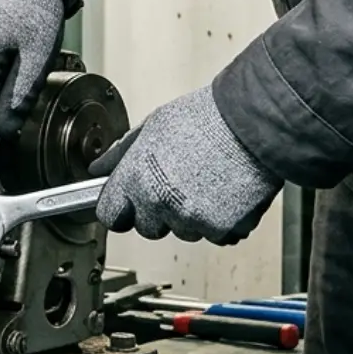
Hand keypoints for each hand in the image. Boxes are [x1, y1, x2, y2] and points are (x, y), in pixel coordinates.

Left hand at [91, 85, 281, 244]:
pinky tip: (226, 193)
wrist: (253, 121)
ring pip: (183, 232)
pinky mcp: (222, 229)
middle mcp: (160, 203)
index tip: (129, 204)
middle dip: (159, 212)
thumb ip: (121, 154)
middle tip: (178, 183)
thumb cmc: (206, 117)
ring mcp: (191, 219)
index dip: (121, 209)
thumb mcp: (153, 126)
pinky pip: (216, 235)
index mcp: (136, 178)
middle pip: (148, 228)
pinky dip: (222, 221)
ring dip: (192, 216)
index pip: (110, 215)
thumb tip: (99, 168)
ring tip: (207, 182)